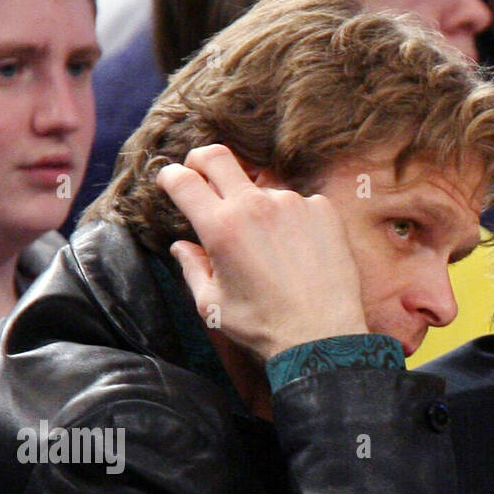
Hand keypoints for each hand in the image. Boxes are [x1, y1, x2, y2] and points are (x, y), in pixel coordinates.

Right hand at [156, 145, 367, 362]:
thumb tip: (182, 246)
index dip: (170, 176)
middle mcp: (255, 205)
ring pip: (263, 188)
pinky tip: (299, 251)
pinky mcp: (323, 209)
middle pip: (218, 156)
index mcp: (221, 227)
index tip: (171, 182)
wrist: (322, 337)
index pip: (183, 180)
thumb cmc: (264, 326)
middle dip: (202, 161)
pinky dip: (292, 220)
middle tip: (203, 176)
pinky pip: (299, 203)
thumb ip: (193, 269)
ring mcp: (293, 203)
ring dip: (256, 206)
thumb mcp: (213, 305)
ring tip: (269, 246)